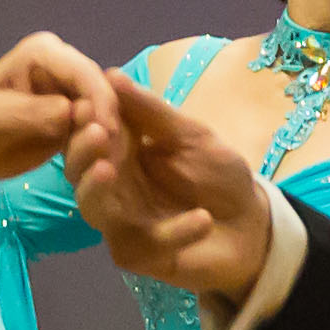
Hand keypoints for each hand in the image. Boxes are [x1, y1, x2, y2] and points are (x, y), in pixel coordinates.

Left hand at [0, 32, 114, 190]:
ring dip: (104, 144)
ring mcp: (71, 97)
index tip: (105, 136)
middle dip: (106, 125)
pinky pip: (95, 137)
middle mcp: (64, 69)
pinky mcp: (74, 124)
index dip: (99, 101)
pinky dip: (95, 153)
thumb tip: (70, 113)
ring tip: (97, 169)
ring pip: (104, 117)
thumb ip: (29, 113)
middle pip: (103, 94)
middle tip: (105, 161)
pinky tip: (89, 171)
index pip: (84, 72)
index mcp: (43, 53)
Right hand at [71, 72, 274, 299]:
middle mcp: (111, 187)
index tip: (88, 101)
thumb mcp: (191, 135)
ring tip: (108, 169)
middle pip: (78, 172)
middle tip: (96, 132)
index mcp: (119, 152)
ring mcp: (121, 223)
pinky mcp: (140, 255)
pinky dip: (175, 231)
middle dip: (81, 152)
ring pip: (93, 208)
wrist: (252, 225)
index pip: (87, 133)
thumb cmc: (218, 175)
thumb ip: (152, 112)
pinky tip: (203, 219)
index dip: (84, 118)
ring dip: (97, 189)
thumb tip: (111, 74)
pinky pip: (146, 243)